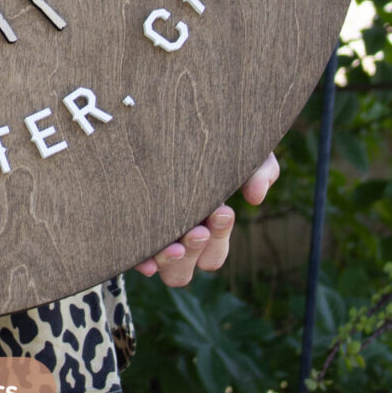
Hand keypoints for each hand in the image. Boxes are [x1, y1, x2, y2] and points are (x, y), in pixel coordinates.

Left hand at [133, 153, 279, 287]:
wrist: (165, 124)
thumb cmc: (207, 141)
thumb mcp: (240, 149)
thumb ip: (260, 169)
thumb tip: (256, 197)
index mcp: (205, 226)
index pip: (215, 252)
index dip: (219, 238)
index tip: (221, 211)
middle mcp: (179, 236)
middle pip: (190, 267)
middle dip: (196, 251)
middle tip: (197, 230)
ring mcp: (154, 234)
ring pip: (167, 269)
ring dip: (172, 262)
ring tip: (173, 245)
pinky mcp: (131, 226)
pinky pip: (135, 257)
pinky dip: (142, 262)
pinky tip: (147, 259)